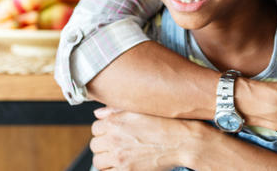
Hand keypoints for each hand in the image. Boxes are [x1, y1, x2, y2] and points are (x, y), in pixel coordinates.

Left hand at [90, 107, 205, 169]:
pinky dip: (112, 169)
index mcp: (114, 121)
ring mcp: (119, 157)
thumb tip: (97, 113)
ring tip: (118, 156)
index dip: (104, 131)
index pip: (95, 128)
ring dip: (106, 159)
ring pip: (98, 161)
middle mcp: (113, 139)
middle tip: (116, 145)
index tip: (112, 133)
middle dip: (104, 145)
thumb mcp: (138, 110)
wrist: (181, 141)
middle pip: (95, 145)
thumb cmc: (163, 123)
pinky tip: (122, 165)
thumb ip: (114, 110)